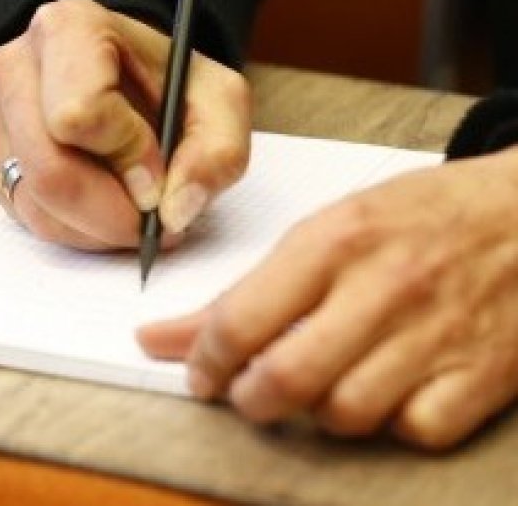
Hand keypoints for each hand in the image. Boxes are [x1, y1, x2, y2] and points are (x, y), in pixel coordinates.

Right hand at [0, 0, 250, 248]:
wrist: (130, 80)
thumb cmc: (170, 84)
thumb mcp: (220, 102)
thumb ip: (216, 154)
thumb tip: (172, 209)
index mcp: (68, 27)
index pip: (79, 113)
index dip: (127, 156)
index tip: (159, 169)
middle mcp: (14, 63)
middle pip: (48, 168)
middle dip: (109, 211)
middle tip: (149, 219)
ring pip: (34, 199)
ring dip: (93, 227)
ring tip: (130, 213)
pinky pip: (21, 213)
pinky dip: (69, 228)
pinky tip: (99, 208)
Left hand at [139, 148, 517, 448]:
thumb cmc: (424, 216)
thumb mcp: (329, 229)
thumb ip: (248, 289)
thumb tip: (162, 338)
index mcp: (334, 241)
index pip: (240, 321)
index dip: (204, 361)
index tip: (198, 372)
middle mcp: (384, 287)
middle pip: (287, 379)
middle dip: (250, 400)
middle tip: (247, 395)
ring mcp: (438, 333)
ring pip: (346, 413)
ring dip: (319, 414)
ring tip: (319, 389)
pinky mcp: (485, 373)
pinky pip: (416, 430)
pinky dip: (393, 425)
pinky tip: (387, 396)